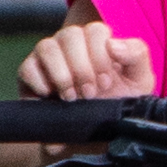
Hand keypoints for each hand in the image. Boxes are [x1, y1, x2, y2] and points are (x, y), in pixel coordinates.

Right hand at [18, 19, 151, 100]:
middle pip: (70, 34)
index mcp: (98, 41)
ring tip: (71, 97)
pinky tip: (51, 96)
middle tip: (89, 94)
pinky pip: (28, 67)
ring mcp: (49, 56)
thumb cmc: (118, 103)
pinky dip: (40, 82)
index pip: (95, 30)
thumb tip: (114, 44)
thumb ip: (137, 55)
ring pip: (47, 46)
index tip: (106, 83)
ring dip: (62, 74)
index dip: (100, 56)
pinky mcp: (29, 73)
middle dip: (82, 68)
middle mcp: (72, 43)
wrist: (92, 136)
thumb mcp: (138, 81)